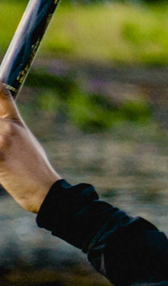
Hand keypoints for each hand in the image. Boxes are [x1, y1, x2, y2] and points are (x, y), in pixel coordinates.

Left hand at [0, 90, 58, 213]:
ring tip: (3, 154)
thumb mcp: (27, 143)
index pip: (2, 95)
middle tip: (2, 146)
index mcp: (14, 123)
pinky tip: (1, 165)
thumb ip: (8, 130)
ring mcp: (1, 141)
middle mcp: (6, 127)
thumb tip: (1, 125)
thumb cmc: (36, 170)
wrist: (45, 191)